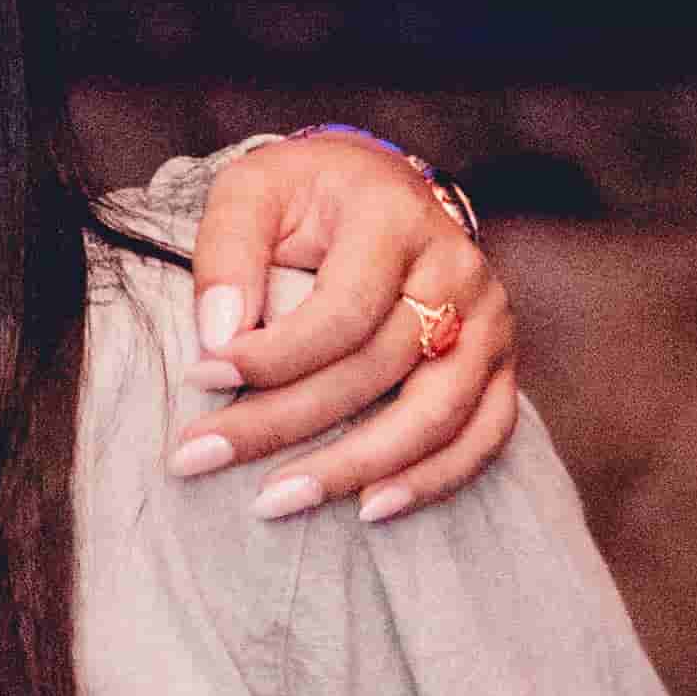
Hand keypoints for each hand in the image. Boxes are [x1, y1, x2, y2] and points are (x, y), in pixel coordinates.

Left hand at [170, 139, 515, 522]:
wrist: (376, 188)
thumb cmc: (306, 196)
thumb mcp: (252, 192)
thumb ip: (228, 251)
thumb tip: (218, 337)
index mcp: (395, 219)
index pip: (343, 308)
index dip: (273, 354)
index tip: (199, 378)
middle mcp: (456, 270)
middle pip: (376, 368)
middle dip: (281, 421)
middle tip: (198, 455)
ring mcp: (488, 321)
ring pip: (435, 415)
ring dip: (354, 467)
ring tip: (275, 500)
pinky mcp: (499, 363)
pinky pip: (483, 435)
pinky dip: (431, 480)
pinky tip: (369, 507)